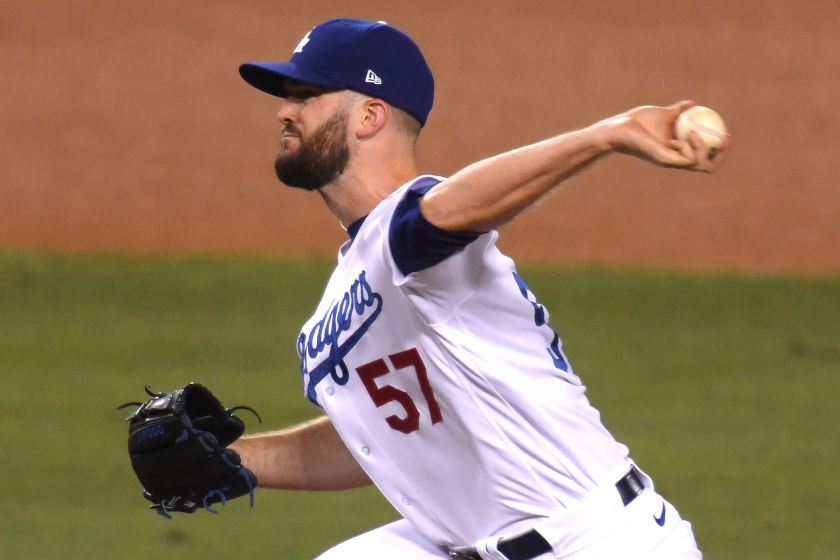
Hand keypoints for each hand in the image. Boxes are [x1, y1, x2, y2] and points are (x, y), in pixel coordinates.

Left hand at [603, 100, 729, 172]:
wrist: (621, 127)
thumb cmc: (639, 122)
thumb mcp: (665, 113)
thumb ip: (680, 110)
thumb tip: (694, 104)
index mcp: (679, 151)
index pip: (705, 157)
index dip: (720, 150)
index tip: (726, 133)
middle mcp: (677, 159)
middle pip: (707, 166)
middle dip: (721, 155)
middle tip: (724, 137)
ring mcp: (671, 161)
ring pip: (699, 164)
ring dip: (703, 149)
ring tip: (695, 132)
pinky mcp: (664, 160)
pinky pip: (686, 159)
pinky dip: (689, 147)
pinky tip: (685, 135)